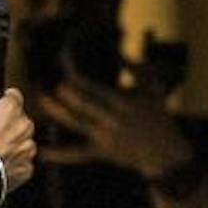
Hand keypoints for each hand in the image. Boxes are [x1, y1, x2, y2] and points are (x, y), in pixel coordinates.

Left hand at [35, 72, 194, 178]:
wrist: (165, 153)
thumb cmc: (158, 116)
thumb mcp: (152, 89)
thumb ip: (136, 69)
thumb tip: (120, 52)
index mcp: (124, 104)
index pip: (98, 91)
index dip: (82, 82)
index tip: (68, 72)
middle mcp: (112, 121)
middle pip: (87, 107)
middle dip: (72, 98)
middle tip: (57, 88)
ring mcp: (104, 138)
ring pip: (77, 125)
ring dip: (59, 113)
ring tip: (42, 100)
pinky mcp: (100, 152)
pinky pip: (77, 154)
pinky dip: (59, 154)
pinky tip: (42, 153)